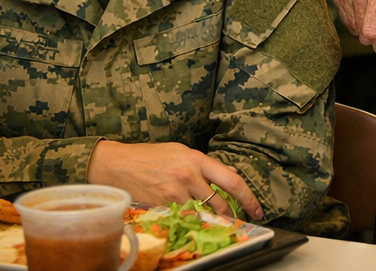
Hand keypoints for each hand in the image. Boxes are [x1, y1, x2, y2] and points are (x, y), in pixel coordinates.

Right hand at [87, 140, 262, 220]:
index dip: (247, 196)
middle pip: (219, 201)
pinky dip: (191, 221)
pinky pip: (183, 218)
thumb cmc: (151, 156)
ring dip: (212, 219)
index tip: (257, 208)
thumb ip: (206, 165)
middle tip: (242, 221)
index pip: (230, 180)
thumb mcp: (181, 152)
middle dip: (233, 214)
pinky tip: (193, 222)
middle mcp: (188, 176)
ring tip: (220, 223)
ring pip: (202, 212)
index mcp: (196, 159)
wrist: (118, 165)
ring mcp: (174, 194)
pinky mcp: (162, 207)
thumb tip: (229, 172)